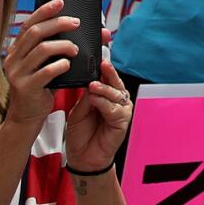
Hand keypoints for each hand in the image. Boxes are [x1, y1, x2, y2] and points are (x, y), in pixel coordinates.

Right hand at [3, 0, 81, 124]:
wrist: (26, 117)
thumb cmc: (42, 87)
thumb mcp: (50, 64)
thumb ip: (65, 48)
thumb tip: (100, 32)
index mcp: (17, 50)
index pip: (29, 24)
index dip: (44, 11)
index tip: (61, 2)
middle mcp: (13, 59)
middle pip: (35, 33)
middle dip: (58, 24)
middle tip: (76, 23)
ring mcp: (17, 73)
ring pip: (41, 49)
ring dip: (63, 46)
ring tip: (75, 50)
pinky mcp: (25, 87)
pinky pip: (45, 71)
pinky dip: (60, 65)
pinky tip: (68, 65)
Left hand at [63, 38, 133, 174]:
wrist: (83, 158)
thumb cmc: (81, 133)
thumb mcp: (79, 108)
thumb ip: (86, 93)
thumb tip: (88, 76)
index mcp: (105, 92)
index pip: (105, 72)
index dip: (103, 60)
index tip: (99, 46)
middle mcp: (116, 98)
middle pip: (113, 79)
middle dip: (108, 69)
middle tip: (100, 61)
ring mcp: (122, 108)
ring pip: (115, 92)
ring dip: (103, 87)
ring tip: (92, 84)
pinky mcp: (123, 121)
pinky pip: (114, 108)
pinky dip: (104, 102)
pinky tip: (95, 99)